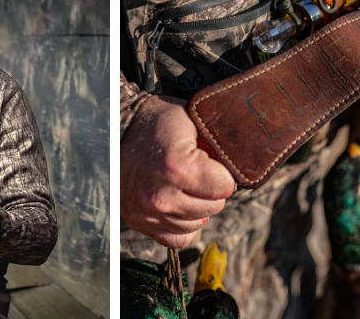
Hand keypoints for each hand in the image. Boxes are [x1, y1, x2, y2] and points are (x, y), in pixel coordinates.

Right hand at [120, 96, 236, 248]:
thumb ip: (216, 142)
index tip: (214, 164)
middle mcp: (162, 195)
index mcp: (178, 168)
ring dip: (199, 208)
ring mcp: (149, 212)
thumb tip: (243, 162)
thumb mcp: (191, 121)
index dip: (225, 174)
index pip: (226, 187)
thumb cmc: (157, 124)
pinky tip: (181, 207)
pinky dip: (183, 225)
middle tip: (201, 175)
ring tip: (189, 188)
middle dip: (213, 191)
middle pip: (214, 207)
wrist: (116, 132)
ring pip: (197, 224)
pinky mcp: (140, 222)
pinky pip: (177, 239)